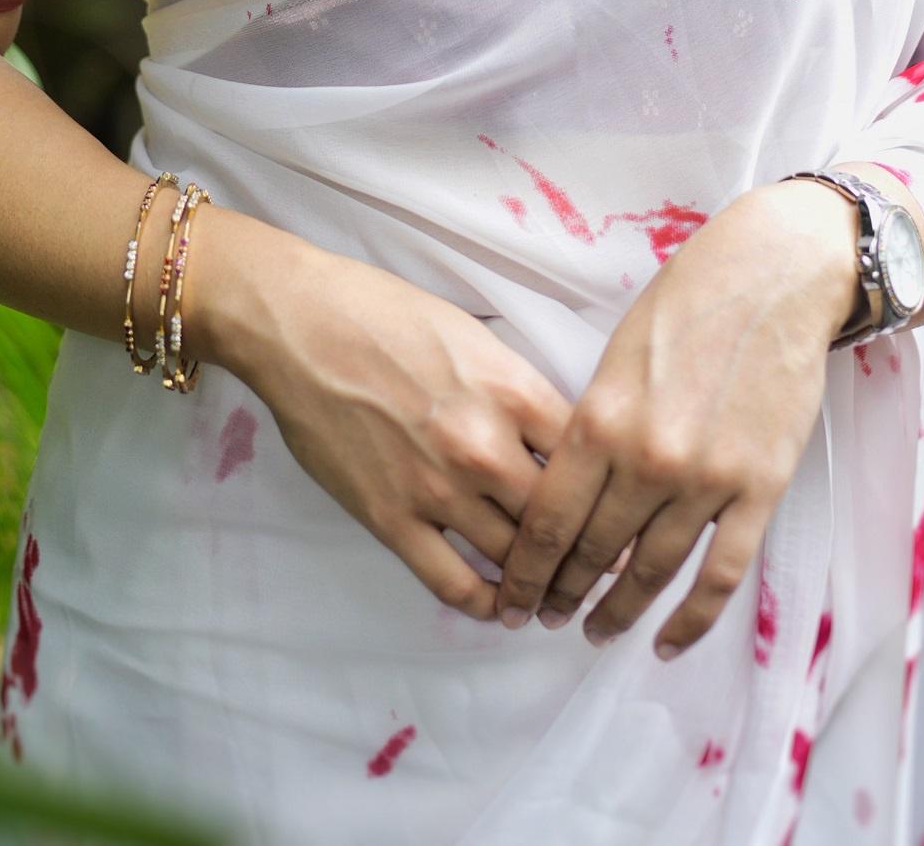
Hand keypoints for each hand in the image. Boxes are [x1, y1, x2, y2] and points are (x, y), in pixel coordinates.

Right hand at [189, 210, 573, 619]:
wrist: (302, 326)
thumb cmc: (387, 314)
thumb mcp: (474, 336)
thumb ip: (517, 389)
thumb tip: (555, 435)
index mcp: (513, 391)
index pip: (587, 459)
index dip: (609, 492)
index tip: (620, 512)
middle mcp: (486, 446)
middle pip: (560, 518)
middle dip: (585, 551)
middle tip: (598, 570)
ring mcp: (438, 489)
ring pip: (514, 558)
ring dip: (541, 584)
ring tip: (555, 597)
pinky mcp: (392, 519)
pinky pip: (452, 582)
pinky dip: (484, 604)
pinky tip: (500, 608)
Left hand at [491, 180, 863, 658]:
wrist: (771, 277)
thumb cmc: (686, 303)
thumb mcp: (615, 356)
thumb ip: (593, 425)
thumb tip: (566, 488)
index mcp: (600, 419)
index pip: (548, 520)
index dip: (526, 569)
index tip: (512, 595)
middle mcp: (647, 458)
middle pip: (593, 552)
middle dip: (562, 593)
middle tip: (546, 618)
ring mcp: (706, 479)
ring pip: (652, 572)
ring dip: (620, 611)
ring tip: (598, 632)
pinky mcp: (758, 489)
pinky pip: (721, 575)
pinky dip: (692, 619)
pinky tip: (667, 642)